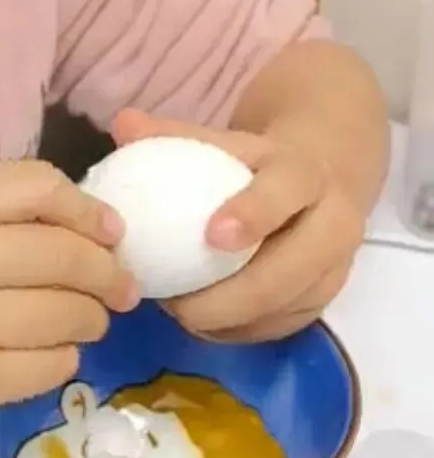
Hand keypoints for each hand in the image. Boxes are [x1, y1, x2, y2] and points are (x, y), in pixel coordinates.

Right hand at [0, 161, 138, 437]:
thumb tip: (102, 226)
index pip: (36, 187)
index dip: (87, 208)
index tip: (111, 231)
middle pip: (62, 253)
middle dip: (107, 271)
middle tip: (119, 285)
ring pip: (67, 312)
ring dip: (92, 317)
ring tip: (85, 319)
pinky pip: (53, 364)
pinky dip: (65, 357)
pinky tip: (49, 352)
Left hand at [113, 110, 363, 342]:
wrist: (324, 173)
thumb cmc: (257, 159)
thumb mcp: (226, 140)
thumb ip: (173, 134)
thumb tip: (122, 125)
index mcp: (305, 172)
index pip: (286, 192)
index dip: (253, 214)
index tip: (211, 236)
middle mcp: (333, 221)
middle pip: (294, 269)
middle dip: (236, 296)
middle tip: (178, 304)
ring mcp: (336, 266)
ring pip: (290, 306)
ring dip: (233, 319)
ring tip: (180, 313)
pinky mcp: (326, 298)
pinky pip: (285, 326)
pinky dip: (242, 331)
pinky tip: (201, 326)